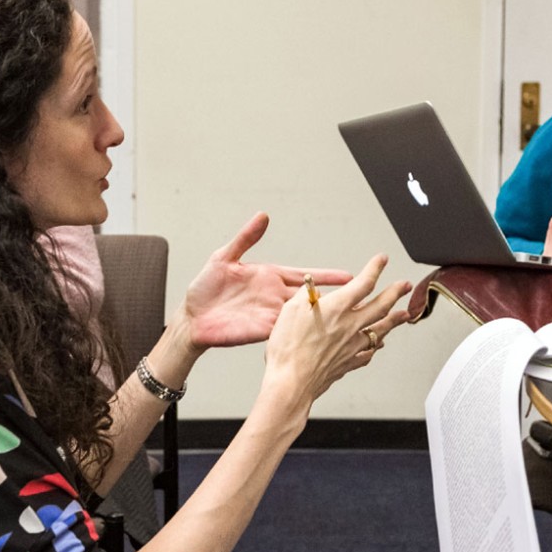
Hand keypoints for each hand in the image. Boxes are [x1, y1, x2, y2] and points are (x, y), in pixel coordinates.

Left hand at [180, 212, 353, 351]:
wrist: (192, 318)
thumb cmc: (205, 288)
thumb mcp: (224, 258)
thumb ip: (246, 238)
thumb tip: (263, 216)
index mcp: (270, 277)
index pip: (306, 275)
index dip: (327, 276)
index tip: (348, 275)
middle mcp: (275, 296)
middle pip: (311, 297)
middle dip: (334, 298)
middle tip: (359, 298)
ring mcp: (272, 315)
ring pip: (304, 316)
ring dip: (322, 318)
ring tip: (346, 319)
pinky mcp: (264, 332)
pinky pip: (289, 332)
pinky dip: (303, 333)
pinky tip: (319, 334)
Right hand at [264, 254, 411, 400]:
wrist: (292, 382)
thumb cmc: (288, 349)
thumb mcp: (289, 311)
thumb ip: (305, 296)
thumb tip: (311, 290)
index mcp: (337, 308)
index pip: (363, 283)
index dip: (375, 269)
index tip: (382, 260)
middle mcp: (350, 325)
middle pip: (380, 305)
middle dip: (395, 292)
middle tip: (405, 285)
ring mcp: (352, 345)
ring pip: (380, 329)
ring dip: (395, 319)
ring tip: (405, 314)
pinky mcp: (348, 362)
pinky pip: (369, 352)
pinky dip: (376, 346)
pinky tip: (379, 345)